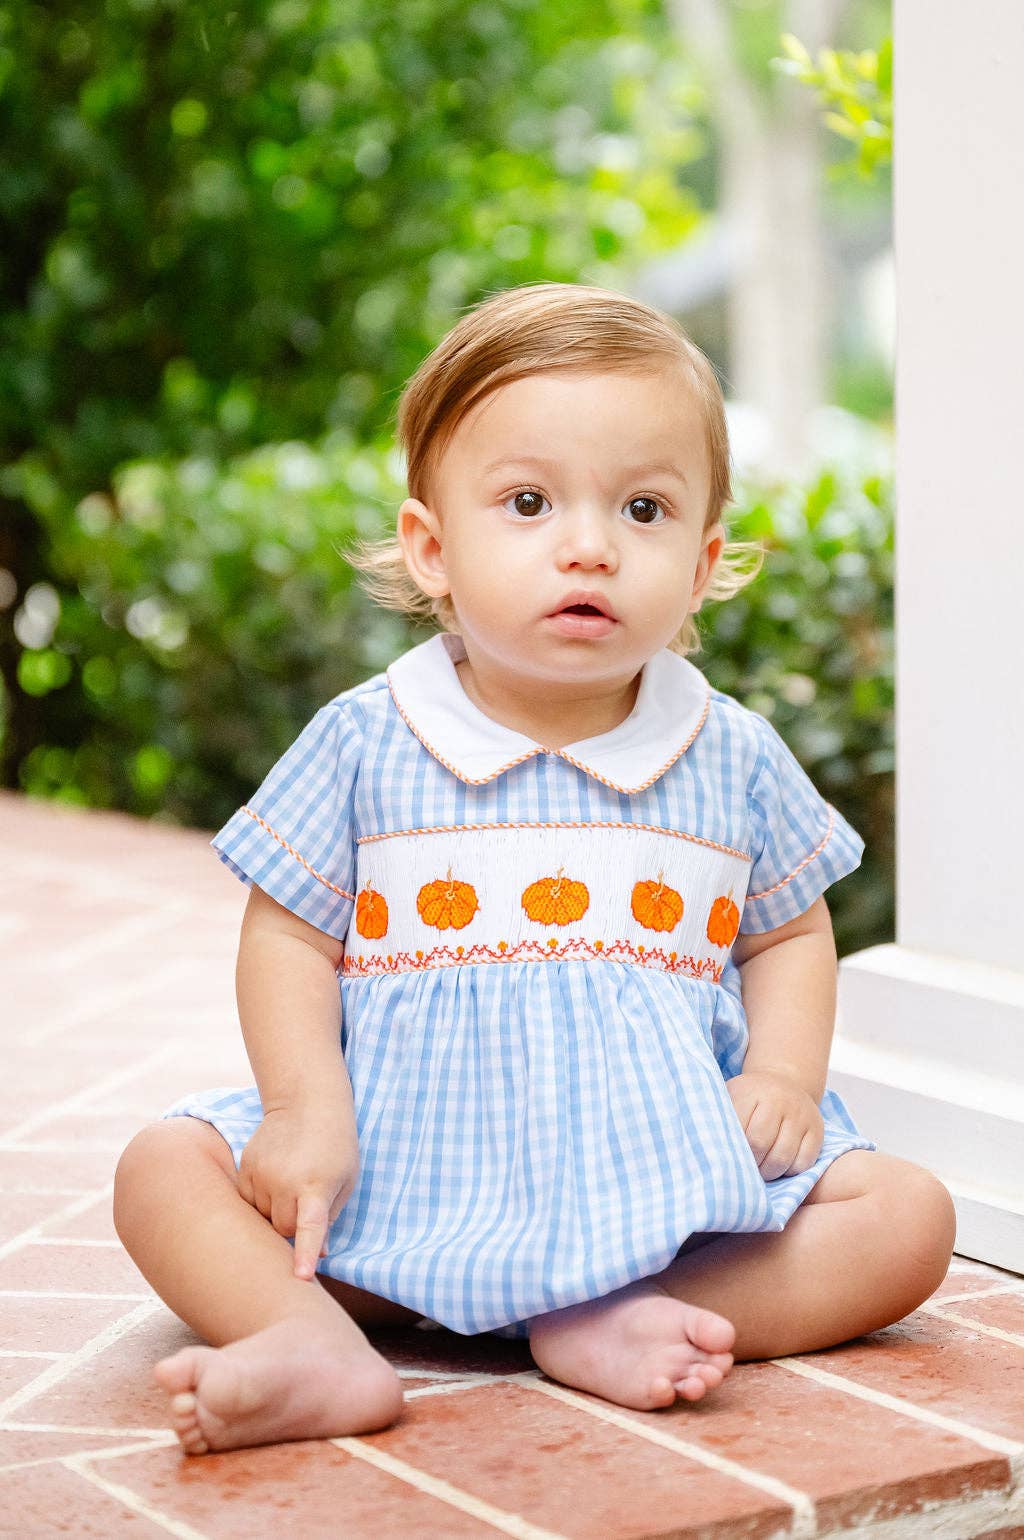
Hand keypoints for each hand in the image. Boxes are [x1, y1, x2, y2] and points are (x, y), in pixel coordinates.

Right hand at [237, 1103, 359, 1279]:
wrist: (307, 1103)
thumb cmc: (335, 1145)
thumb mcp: (346, 1180)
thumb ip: (330, 1217)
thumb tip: (318, 1254)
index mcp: (317, 1186)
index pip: (310, 1227)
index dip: (305, 1253)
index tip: (300, 1276)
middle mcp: (285, 1181)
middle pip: (282, 1229)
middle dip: (294, 1224)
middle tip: (307, 1197)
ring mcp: (262, 1174)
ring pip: (263, 1217)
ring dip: (276, 1210)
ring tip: (291, 1181)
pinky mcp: (245, 1167)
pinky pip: (248, 1202)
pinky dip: (260, 1198)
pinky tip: (275, 1177)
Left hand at [725, 1070, 823, 1180]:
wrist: (783, 1082)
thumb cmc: (749, 1098)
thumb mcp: (730, 1098)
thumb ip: (717, 1118)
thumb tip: (704, 1151)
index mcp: (750, 1091)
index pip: (738, 1130)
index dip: (731, 1151)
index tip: (726, 1159)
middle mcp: (778, 1099)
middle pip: (759, 1144)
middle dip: (749, 1164)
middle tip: (743, 1170)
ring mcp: (800, 1114)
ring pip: (782, 1157)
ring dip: (768, 1172)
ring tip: (759, 1171)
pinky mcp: (817, 1130)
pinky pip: (804, 1163)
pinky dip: (789, 1171)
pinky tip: (779, 1166)